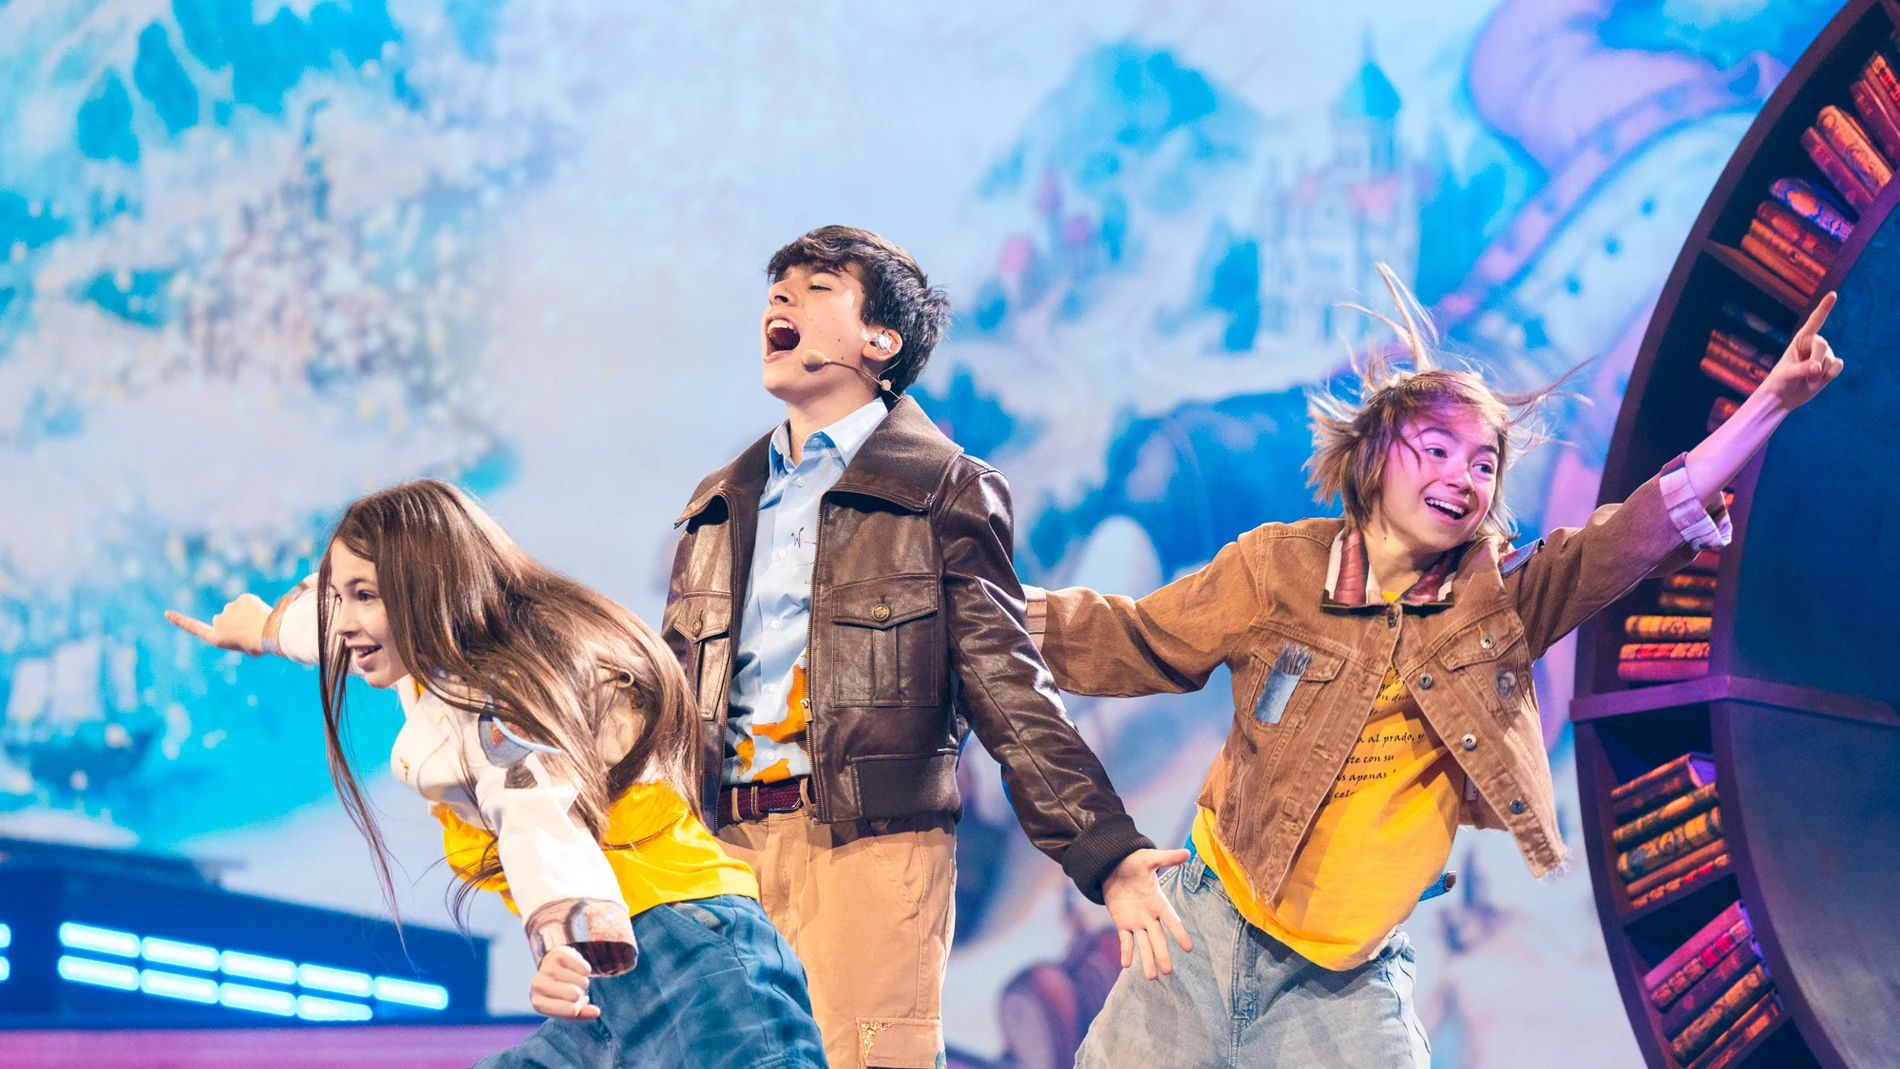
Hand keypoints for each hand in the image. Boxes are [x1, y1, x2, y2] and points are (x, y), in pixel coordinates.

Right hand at [165, 594, 270, 655]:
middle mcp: (218, 622)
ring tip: (258, 624)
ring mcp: (229, 609)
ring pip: (238, 609)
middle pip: (225, 619)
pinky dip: (255, 606)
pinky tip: (261, 615)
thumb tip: (248, 627)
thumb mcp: (247, 648)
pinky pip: (249, 601)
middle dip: (236, 622)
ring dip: (247, 614)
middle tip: (251, 631)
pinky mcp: (242, 599)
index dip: (180, 621)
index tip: (167, 613)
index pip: (194, 628)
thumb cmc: (258, 645)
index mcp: (216, 637)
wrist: (268, 633)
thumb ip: (240, 637)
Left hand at [529, 945, 598, 1018]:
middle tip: (572, 990)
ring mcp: (547, 968)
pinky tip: (574, 970)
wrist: (552, 968)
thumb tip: (596, 1012)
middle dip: (580, 994)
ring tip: (572, 980)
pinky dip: (585, 971)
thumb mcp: (568, 1009)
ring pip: (582, 981)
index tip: (570, 1005)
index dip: (577, 1008)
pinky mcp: (558, 954)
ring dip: (582, 982)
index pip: (570, 1010)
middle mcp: (537, 985)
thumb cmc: (560, 994)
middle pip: (575, 994)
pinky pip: (584, 968)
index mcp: (538, 1004)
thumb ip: (582, 1014)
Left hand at [1101, 848, 1193, 979]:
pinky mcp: (1122, 922)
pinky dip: (1126, 951)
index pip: (1172, 920)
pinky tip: (1126, 965)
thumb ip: (1167, 858)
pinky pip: (1125, 939)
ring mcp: (1136, 921)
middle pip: (1158, 938)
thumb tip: (1187, 853)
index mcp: (1159, 902)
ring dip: (1147, 959)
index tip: (1188, 948)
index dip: (1180, 934)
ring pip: (1144, 944)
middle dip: (1162, 954)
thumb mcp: (1149, 858)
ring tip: (1150, 978)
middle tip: (1168, 972)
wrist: (1113, 864)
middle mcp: (1150, 915)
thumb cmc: (1134, 861)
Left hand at [1760, 291, 1843, 409]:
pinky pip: (1838, 366)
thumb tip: (1818, 368)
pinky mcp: (1831, 366)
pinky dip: (1829, 375)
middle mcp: (1814, 344)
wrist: (1785, 395)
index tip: (1833, 294)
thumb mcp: (1787, 374)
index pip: (1815, 321)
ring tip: (1807, 380)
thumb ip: (1802, 369)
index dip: (1824, 307)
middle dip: (1817, 361)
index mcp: (1801, 339)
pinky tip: (1819, 380)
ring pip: (1830, 360)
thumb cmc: (1781, 381)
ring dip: (1820, 374)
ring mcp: (1824, 354)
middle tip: (1809, 375)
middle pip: (1823, 346)